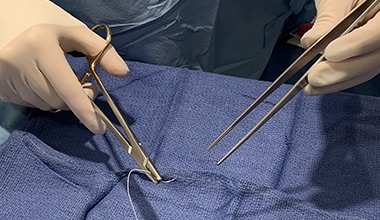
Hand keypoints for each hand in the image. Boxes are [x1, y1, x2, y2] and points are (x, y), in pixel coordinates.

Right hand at [0, 0, 128, 133]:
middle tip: (79, 83)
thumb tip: (123, 73)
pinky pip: (30, 104)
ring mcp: (6, 76)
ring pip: (44, 105)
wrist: (3, 22)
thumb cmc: (48, 30)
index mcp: (41, 46)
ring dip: (57, 98)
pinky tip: (39, 81)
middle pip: (58, 101)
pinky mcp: (0, 86)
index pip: (68, 90)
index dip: (86, 111)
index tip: (99, 128)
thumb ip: (102, 51)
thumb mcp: (75, 34)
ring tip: (55, 77)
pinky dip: (41, 98)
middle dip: (74, 99)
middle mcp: (19, 62)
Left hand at [300, 0, 379, 94]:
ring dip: (338, 82)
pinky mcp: (372, 58)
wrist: (355, 1)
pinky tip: (319, 86)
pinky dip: (340, 81)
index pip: (378, 32)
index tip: (330, 52)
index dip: (357, 44)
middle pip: (375, 58)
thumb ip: (328, 19)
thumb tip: (311, 41)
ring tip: (311, 87)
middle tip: (314, 77)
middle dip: (342, 71)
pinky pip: (361, 73)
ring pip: (368, 69)